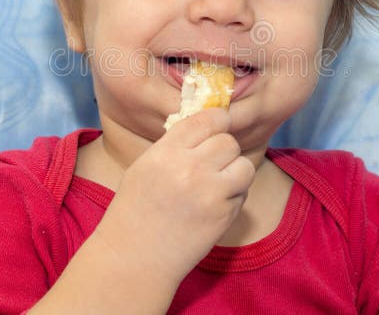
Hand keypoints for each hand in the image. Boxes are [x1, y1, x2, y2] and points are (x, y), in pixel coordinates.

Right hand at [93, 108, 255, 283]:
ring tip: (218, 183)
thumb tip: (208, 126)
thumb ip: (175, 145)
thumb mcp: (145, 166)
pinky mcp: (223, 216)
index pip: (207, 119)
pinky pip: (243, 193)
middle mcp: (189, 168)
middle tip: (213, 164)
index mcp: (165, 152)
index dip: (217, 121)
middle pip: (228, 142)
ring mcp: (210, 193)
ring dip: (235, 172)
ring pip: (244, 165)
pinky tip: (214, 206)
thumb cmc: (135, 210)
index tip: (218, 128)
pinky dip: (234, 196)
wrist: (134, 258)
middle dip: (224, 151)